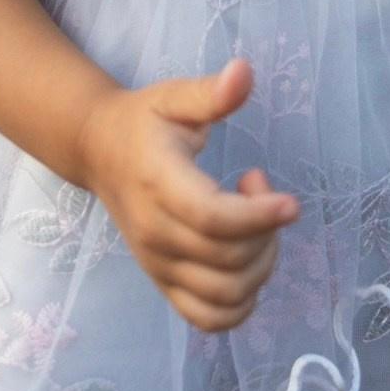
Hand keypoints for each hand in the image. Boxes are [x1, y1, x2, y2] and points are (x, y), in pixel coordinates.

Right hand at [77, 56, 299, 331]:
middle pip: (228, 259)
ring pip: (226, 295)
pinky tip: (247, 259)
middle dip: (265, 229)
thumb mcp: (174, 97)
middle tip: (258, 184)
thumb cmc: (143, 121)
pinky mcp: (164, 282)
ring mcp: (158, 264)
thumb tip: (244, 72)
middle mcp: (156, 233)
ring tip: (255, 222)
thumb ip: (211, 92)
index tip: (291, 202)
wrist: (99, 151)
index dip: (258, 216)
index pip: (212, 218)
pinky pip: (209, 318)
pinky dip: (242, 303)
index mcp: (159, 183)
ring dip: (261, 265)